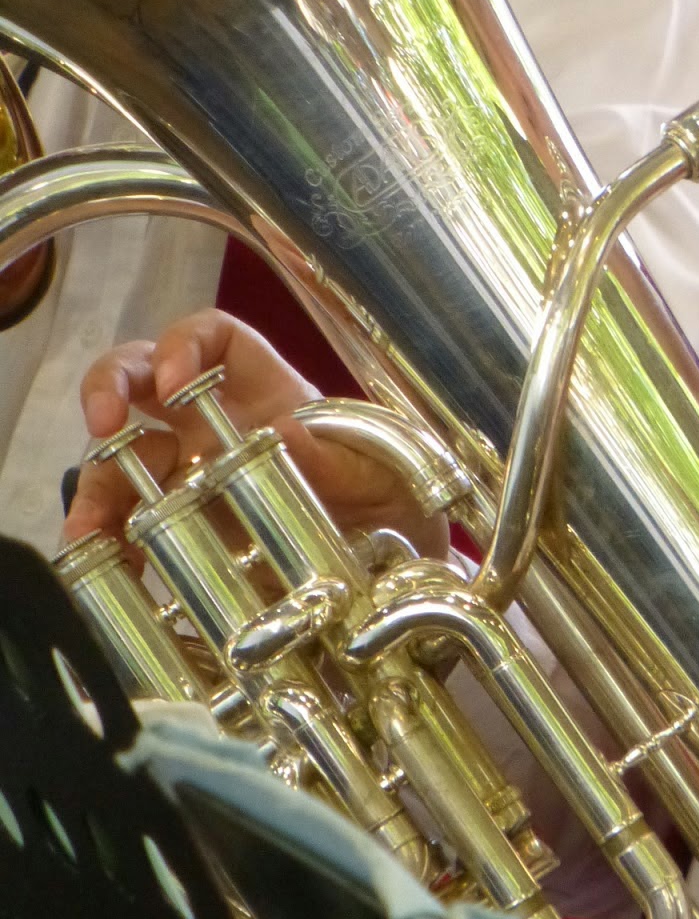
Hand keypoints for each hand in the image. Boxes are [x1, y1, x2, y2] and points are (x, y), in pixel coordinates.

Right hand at [63, 309, 412, 547]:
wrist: (388, 580)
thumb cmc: (389, 504)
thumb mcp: (385, 476)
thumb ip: (340, 456)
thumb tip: (285, 431)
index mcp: (268, 392)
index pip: (215, 337)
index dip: (186, 343)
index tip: (176, 381)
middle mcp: (217, 424)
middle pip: (144, 378)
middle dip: (110, 385)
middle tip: (101, 422)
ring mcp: (192, 478)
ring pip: (122, 459)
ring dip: (96, 484)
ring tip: (89, 527)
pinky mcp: (180, 535)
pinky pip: (128, 528)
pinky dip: (106, 544)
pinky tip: (101, 565)